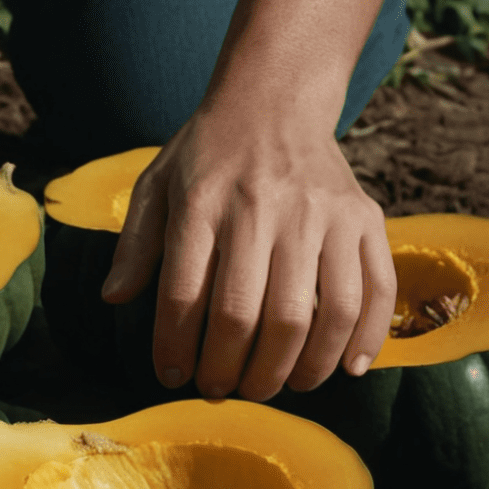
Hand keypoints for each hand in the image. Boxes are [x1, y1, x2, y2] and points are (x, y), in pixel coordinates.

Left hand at [100, 102, 396, 401]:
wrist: (274, 99)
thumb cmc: (207, 156)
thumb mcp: (156, 186)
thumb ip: (135, 244)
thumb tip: (113, 298)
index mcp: (201, 204)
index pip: (184, 295)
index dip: (176, 347)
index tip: (173, 375)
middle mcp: (263, 209)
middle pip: (249, 316)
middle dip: (232, 371)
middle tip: (224, 389)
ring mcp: (321, 214)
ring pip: (314, 314)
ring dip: (294, 368)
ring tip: (274, 386)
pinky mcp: (364, 218)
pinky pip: (375, 291)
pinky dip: (365, 340)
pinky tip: (344, 371)